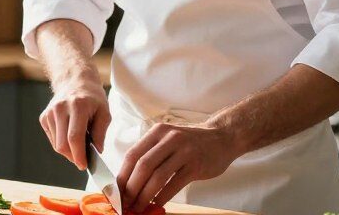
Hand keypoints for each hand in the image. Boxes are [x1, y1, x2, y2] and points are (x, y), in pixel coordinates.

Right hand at [39, 81, 110, 169]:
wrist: (75, 80)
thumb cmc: (92, 97)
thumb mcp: (104, 112)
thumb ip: (101, 133)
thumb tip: (96, 152)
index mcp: (78, 106)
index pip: (74, 137)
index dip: (78, 155)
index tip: (83, 166)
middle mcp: (60, 108)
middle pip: (63, 144)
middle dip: (73, 157)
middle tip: (83, 160)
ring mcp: (50, 113)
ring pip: (56, 144)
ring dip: (68, 151)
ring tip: (79, 144)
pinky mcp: (44, 117)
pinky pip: (53, 139)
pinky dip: (62, 143)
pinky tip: (70, 136)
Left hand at [116, 122, 241, 212]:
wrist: (222, 137)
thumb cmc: (191, 142)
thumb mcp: (168, 138)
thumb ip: (151, 153)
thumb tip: (129, 179)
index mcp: (157, 132)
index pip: (132, 154)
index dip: (122, 175)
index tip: (116, 191)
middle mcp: (169, 138)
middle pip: (142, 166)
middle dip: (131, 188)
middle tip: (126, 202)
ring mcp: (184, 151)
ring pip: (157, 176)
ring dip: (145, 195)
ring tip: (139, 206)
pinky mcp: (196, 165)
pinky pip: (174, 184)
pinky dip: (163, 196)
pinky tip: (157, 204)